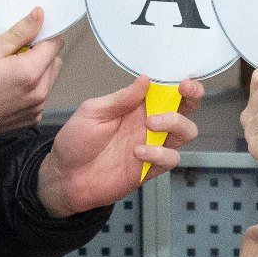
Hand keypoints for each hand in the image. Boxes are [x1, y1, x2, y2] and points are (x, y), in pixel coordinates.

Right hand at [0, 9, 61, 160]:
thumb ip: (19, 32)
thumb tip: (40, 15)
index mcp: (30, 73)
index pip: (55, 44)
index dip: (42, 35)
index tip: (26, 35)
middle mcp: (40, 93)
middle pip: (54, 61)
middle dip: (39, 53)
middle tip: (11, 56)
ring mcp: (37, 108)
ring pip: (49, 78)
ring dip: (37, 71)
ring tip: (9, 73)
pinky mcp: (32, 117)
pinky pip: (41, 94)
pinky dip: (31, 88)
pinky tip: (9, 89)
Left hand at [39, 74, 204, 216]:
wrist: (65, 177)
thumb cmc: (75, 142)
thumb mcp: (93, 112)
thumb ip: (121, 98)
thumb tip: (145, 79)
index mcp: (136, 105)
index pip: (167, 90)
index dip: (180, 84)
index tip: (182, 80)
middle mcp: (149, 124)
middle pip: (186, 108)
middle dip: (191, 98)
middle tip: (181, 93)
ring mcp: (152, 145)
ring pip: (186, 132)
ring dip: (175, 124)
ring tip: (150, 125)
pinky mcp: (150, 169)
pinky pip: (170, 158)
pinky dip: (159, 153)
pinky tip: (138, 152)